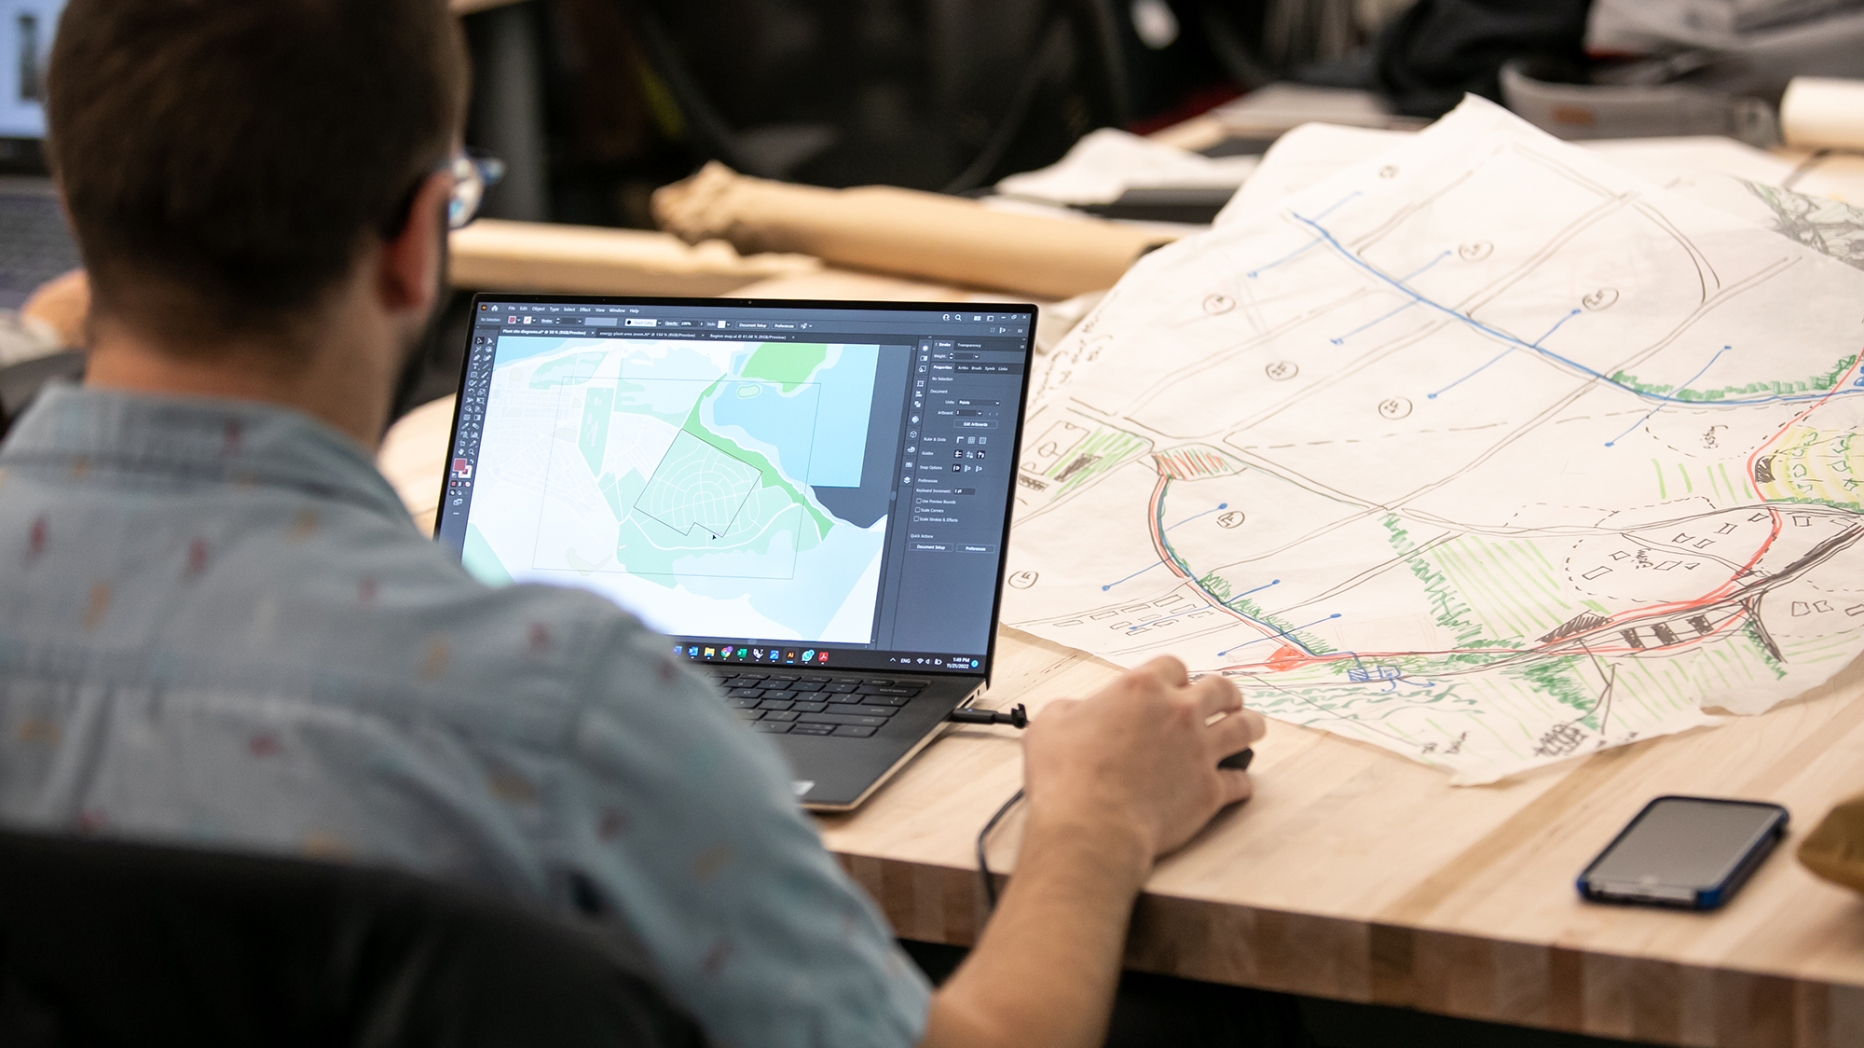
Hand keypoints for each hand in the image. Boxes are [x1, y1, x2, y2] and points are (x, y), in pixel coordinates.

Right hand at [1021, 656, 1265, 859]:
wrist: (1091, 825)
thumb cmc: (1066, 777)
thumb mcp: (1050, 725)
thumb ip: (1070, 709)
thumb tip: (1076, 712)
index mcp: (1142, 688)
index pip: (1173, 665)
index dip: (1174, 675)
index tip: (1174, 685)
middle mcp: (1180, 712)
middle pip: (1221, 688)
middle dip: (1225, 693)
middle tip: (1226, 700)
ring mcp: (1201, 751)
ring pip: (1246, 727)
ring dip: (1249, 725)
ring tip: (1250, 727)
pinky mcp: (1211, 790)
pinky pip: (1241, 781)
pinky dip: (1241, 781)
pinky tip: (1238, 783)